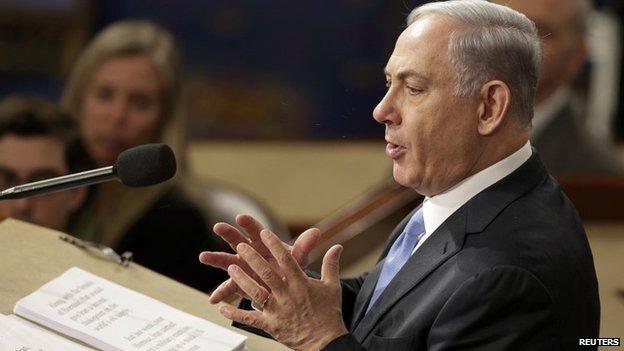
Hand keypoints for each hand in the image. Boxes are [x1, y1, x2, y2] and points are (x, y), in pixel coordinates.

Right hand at [198, 214, 319, 303]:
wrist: (287, 285)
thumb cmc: (291, 266)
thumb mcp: (298, 258)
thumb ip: (304, 246)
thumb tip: (316, 233)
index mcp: (264, 242)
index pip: (256, 230)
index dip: (248, 223)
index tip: (240, 217)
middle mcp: (250, 251)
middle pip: (237, 239)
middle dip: (228, 233)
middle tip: (218, 227)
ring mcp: (242, 266)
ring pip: (227, 261)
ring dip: (215, 258)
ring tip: (203, 256)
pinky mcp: (240, 282)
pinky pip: (229, 287)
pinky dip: (221, 293)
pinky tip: (213, 299)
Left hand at [220, 229, 347, 350]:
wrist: (326, 341)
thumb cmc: (329, 313)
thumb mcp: (332, 287)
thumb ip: (331, 265)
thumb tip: (337, 246)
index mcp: (302, 284)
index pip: (287, 260)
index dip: (275, 245)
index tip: (264, 232)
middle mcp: (288, 296)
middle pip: (267, 273)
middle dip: (252, 258)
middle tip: (241, 245)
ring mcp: (278, 311)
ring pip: (255, 292)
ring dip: (242, 279)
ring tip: (231, 266)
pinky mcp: (270, 325)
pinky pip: (249, 319)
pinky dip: (234, 313)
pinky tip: (222, 307)